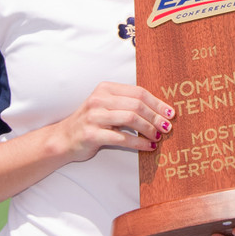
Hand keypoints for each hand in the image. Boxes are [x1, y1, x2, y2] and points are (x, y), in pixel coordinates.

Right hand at [53, 81, 174, 161]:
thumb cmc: (92, 123)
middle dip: (155, 117)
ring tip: (158, 137)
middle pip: (137, 105)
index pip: (138, 92)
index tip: (170, 113)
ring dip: (148, 129)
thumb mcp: (107, 107)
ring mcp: (94, 116)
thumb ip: (128, 104)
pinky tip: (148, 146)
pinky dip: (138, 143)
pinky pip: (122, 138)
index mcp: (106, 89)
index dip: (157, 103)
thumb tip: (160, 111)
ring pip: (131, 119)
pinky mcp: (91, 134)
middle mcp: (99, 99)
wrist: (63, 139)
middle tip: (167, 127)